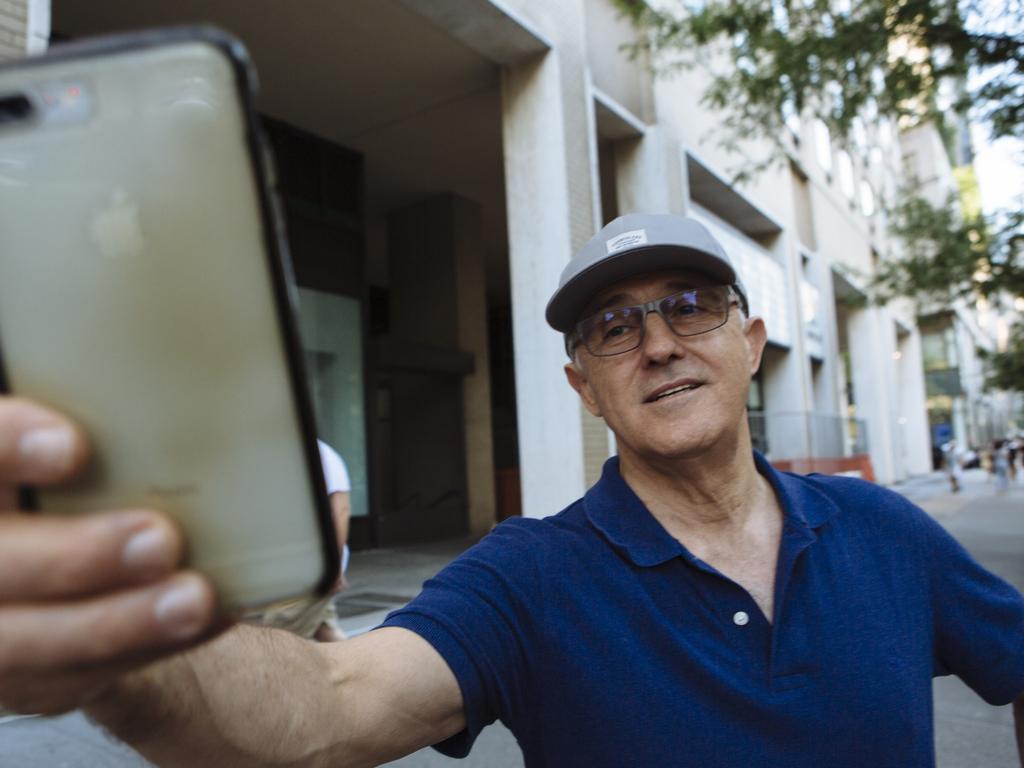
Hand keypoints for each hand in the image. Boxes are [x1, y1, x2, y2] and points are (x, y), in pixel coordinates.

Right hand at [0, 397, 218, 714]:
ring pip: (31, 642)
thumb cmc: (50, 488)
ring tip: (194, 598)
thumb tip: (139, 334)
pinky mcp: (24, 676)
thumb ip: (70, 397)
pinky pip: (80, 676)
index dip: (4, 448)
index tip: (71, 447)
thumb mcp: (43, 444)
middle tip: (157, 539)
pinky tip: (210, 616)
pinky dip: (150, 648)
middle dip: (76, 558)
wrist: (29, 570)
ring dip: (121, 622)